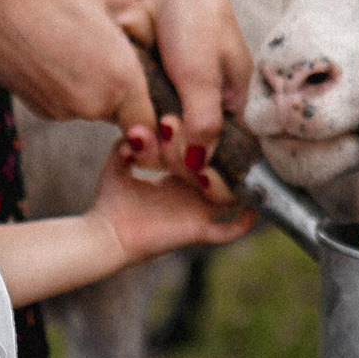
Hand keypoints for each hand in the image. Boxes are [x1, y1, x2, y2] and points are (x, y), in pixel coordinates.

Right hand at [0, 0, 163, 134]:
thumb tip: (153, 48)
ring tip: (76, 46)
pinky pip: (67, 105)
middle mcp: (93, 106)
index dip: (153, 112)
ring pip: (93, 108)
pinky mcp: (39, 110)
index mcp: (122, 81)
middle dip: (122, 90)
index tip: (147, 94)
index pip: (151, 124)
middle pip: (121, 113)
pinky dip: (67, 87)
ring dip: (93, 87)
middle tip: (109, 52)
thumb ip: (146, 30)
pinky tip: (55, 54)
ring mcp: (63, 111)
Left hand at [89, 139, 253, 264]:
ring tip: (220, 166)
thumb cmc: (110, 203)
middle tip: (209, 141)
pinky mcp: (196, 231)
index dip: (200, 143)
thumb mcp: (118, 163)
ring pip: (228, 197)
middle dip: (214, 156)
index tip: (185, 125)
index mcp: (176, 181)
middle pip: (217, 173)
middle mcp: (190, 197)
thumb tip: (136, 127)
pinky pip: (228, 230)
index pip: (201, 158)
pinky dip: (244, 221)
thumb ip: (127, 142)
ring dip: (228, 181)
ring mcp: (196, 215)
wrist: (106, 232)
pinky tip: (253, 206)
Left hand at [143, 0, 251, 169]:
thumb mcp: (200, 76)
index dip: (204, 167)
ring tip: (141, 134)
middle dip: (176, 154)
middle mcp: (219, 105)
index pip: (230, 156)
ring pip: (177, 138)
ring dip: (158, 141)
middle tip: (153, 140)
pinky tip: (132, 126)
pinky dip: (147, 125)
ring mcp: (193, 98)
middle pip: (201, 152)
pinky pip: (159, 120)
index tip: (179, 163)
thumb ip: (204, 123)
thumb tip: (199, 167)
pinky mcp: (169, 90)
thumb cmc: (196, 17)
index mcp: (241, 103)